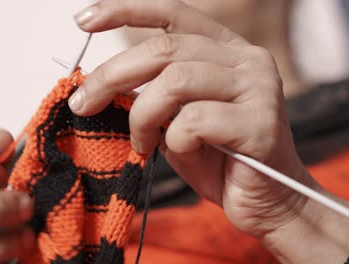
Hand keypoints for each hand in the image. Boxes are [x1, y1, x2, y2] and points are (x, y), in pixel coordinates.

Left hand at [70, 0, 313, 240]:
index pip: (173, 14)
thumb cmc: (218, 159)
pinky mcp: (261, 122)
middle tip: (83, 103)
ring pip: (175, 81)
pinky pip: (194, 121)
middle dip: (112, 76)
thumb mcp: (175, 119)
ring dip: (143, 116)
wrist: (265, 201)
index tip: (84, 19)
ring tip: (142, 142)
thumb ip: (151, 95)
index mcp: (225, 50)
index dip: (126, 10)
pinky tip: (181, 152)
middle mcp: (245, 60)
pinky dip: (173, 140)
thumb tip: (100, 83)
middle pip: (165, 48)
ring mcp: (258, 87)